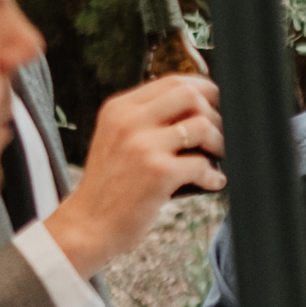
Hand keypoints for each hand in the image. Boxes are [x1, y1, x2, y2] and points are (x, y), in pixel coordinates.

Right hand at [40, 75, 223, 277]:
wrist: (87, 225)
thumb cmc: (109, 185)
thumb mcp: (117, 139)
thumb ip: (147, 120)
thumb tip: (199, 108)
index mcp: (119, 108)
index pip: (173, 81)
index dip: (203, 90)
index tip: (214, 105)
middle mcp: (129, 122)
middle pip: (191, 95)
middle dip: (213, 113)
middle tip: (216, 135)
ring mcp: (143, 146)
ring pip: (202, 126)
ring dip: (218, 143)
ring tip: (215, 158)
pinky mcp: (158, 173)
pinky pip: (203, 165)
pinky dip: (214, 176)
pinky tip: (212, 182)